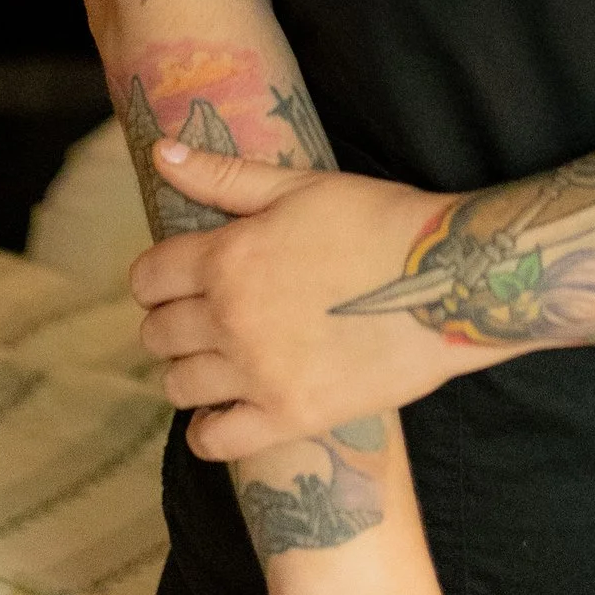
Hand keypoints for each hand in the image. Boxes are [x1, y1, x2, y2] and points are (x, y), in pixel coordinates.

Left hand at [131, 146, 466, 457]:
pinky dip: (208, 430)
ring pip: (179, 385)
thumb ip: (223, 175)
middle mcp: (230, 318)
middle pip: (157, 334)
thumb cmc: (377, 221)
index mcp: (227, 257)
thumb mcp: (299, 186)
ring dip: (187, 372)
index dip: (155, 279)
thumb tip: (160, 154)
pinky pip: (217, 440)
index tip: (175, 282)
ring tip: (216, 362)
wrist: (446, 280)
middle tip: (199, 320)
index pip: (148, 278)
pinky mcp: (291, 416)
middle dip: (170, 323)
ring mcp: (258, 372)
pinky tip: (224, 412)